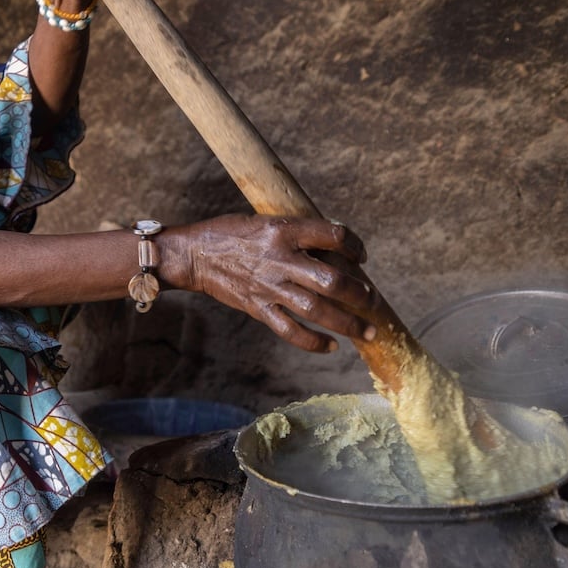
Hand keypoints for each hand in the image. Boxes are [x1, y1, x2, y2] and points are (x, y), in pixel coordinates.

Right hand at [158, 216, 378, 352]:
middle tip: (372, 300)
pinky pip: (291, 331)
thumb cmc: (232, 233)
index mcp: (284, 231)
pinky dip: (314, 342)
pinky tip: (332, 346)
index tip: (361, 256)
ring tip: (369, 331)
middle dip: (359, 294)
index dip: (355, 245)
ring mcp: (269, 287)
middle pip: (331, 280)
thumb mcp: (267, 221)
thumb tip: (334, 251)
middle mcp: (279, 259)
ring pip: (317, 310)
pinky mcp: (259, 308)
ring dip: (348, 323)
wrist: (195, 255)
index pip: (333, 235)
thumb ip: (297, 235)